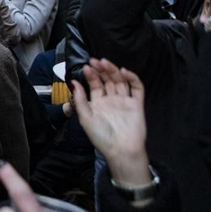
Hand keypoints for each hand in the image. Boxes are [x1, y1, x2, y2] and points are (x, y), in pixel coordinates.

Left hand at [71, 60, 149, 188]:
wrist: (121, 150)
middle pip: (107, 80)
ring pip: (120, 81)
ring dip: (113, 71)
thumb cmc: (101, 137)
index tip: (86, 66)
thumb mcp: (85, 118)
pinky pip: (137, 88)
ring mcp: (124, 101)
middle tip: (95, 60)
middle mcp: (111, 100)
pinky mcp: (137, 104)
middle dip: (101, 70)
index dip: (91, 75)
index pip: (94, 85)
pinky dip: (132, 78)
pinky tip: (124, 71)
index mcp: (98, 104)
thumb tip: (73, 82)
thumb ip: (80, 100)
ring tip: (106, 63)